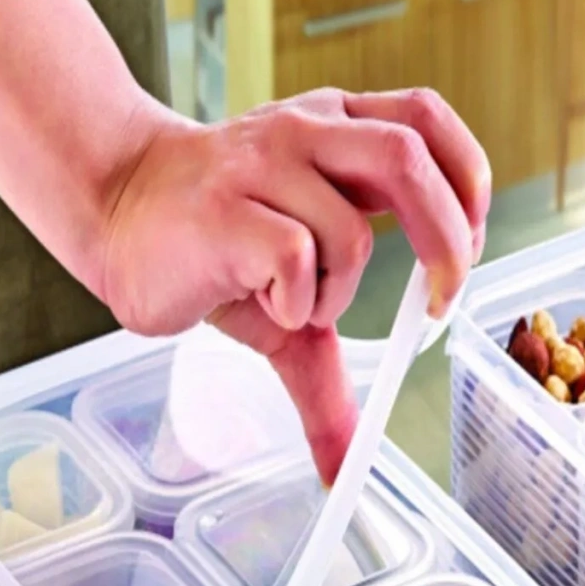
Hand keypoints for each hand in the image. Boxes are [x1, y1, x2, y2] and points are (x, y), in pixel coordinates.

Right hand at [101, 86, 490, 484]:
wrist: (116, 215)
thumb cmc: (211, 246)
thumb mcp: (287, 306)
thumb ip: (329, 374)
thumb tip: (346, 465)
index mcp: (333, 128)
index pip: (425, 119)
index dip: (466, 177)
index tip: (468, 243)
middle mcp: (305, 132)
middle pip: (409, 159)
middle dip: (445, 240)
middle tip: (439, 302)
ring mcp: (261, 164)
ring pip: (352, 233)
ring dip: (339, 294)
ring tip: (295, 304)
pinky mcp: (225, 210)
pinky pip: (296, 258)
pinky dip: (294, 301)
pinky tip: (259, 300)